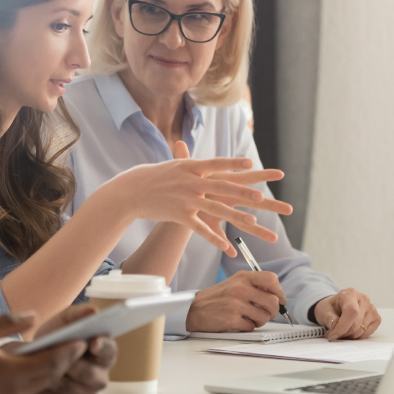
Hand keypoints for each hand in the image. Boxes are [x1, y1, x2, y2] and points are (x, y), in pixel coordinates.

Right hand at [0, 313, 85, 393]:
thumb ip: (7, 322)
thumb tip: (32, 316)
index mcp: (10, 375)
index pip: (51, 362)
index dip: (69, 350)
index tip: (82, 339)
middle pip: (49, 378)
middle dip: (63, 361)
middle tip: (77, 347)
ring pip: (36, 389)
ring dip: (47, 374)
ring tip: (56, 356)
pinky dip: (29, 384)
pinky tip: (27, 371)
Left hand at [29, 306, 117, 393]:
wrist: (38, 355)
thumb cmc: (57, 335)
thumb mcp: (65, 320)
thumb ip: (78, 314)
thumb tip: (93, 311)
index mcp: (105, 352)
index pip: (109, 351)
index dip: (102, 347)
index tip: (92, 342)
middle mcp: (100, 376)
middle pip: (91, 375)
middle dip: (72, 364)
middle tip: (55, 355)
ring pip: (72, 390)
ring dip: (56, 378)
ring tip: (40, 366)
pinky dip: (45, 392)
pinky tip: (36, 381)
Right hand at [110, 140, 284, 252]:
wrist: (132, 191)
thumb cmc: (153, 176)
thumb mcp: (172, 165)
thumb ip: (187, 158)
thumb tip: (193, 147)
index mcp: (190, 167)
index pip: (216, 163)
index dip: (234, 164)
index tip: (251, 163)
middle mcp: (190, 182)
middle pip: (221, 187)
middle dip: (243, 193)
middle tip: (261, 197)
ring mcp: (186, 199)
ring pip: (215, 209)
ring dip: (235, 216)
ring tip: (252, 221)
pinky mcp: (180, 215)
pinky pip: (200, 229)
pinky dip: (214, 239)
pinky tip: (226, 246)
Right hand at [185, 270, 286, 331]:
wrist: (194, 308)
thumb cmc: (218, 297)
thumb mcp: (235, 283)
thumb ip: (254, 286)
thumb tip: (278, 297)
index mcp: (243, 277)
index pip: (272, 280)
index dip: (279, 292)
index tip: (279, 300)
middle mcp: (240, 288)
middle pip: (273, 302)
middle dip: (273, 311)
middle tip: (266, 313)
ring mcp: (236, 304)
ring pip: (265, 317)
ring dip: (260, 321)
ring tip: (249, 318)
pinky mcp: (232, 319)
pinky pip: (252, 327)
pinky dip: (248, 327)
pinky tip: (239, 322)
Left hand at [313, 289, 380, 340]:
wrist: (337, 307)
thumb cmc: (331, 308)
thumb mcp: (324, 310)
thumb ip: (328, 318)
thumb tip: (334, 325)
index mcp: (350, 293)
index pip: (351, 311)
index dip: (342, 326)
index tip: (333, 335)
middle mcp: (364, 299)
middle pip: (356, 324)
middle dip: (343, 333)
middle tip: (333, 334)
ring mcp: (372, 309)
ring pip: (361, 331)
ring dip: (349, 336)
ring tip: (340, 331)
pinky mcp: (376, 318)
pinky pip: (367, 334)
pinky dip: (357, 336)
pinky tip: (350, 331)